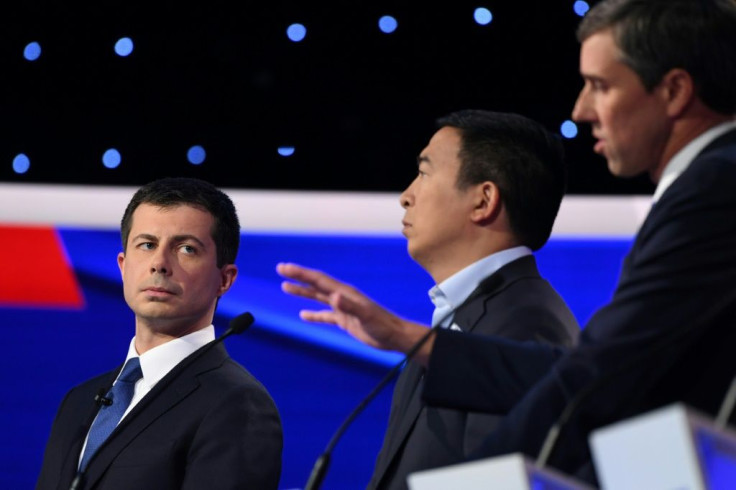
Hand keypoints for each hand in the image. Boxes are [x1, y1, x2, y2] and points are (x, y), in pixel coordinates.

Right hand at [276, 262, 433, 361]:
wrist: (394, 336)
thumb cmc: (382, 326)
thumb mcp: (365, 316)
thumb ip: (350, 306)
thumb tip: (334, 297)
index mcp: (344, 293)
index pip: (318, 279)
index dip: (300, 273)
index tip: (284, 267)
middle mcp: (342, 297)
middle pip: (315, 284)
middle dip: (298, 276)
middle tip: (280, 269)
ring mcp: (343, 308)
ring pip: (318, 297)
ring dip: (302, 292)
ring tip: (285, 287)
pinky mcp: (345, 320)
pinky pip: (325, 315)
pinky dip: (313, 314)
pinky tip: (303, 315)